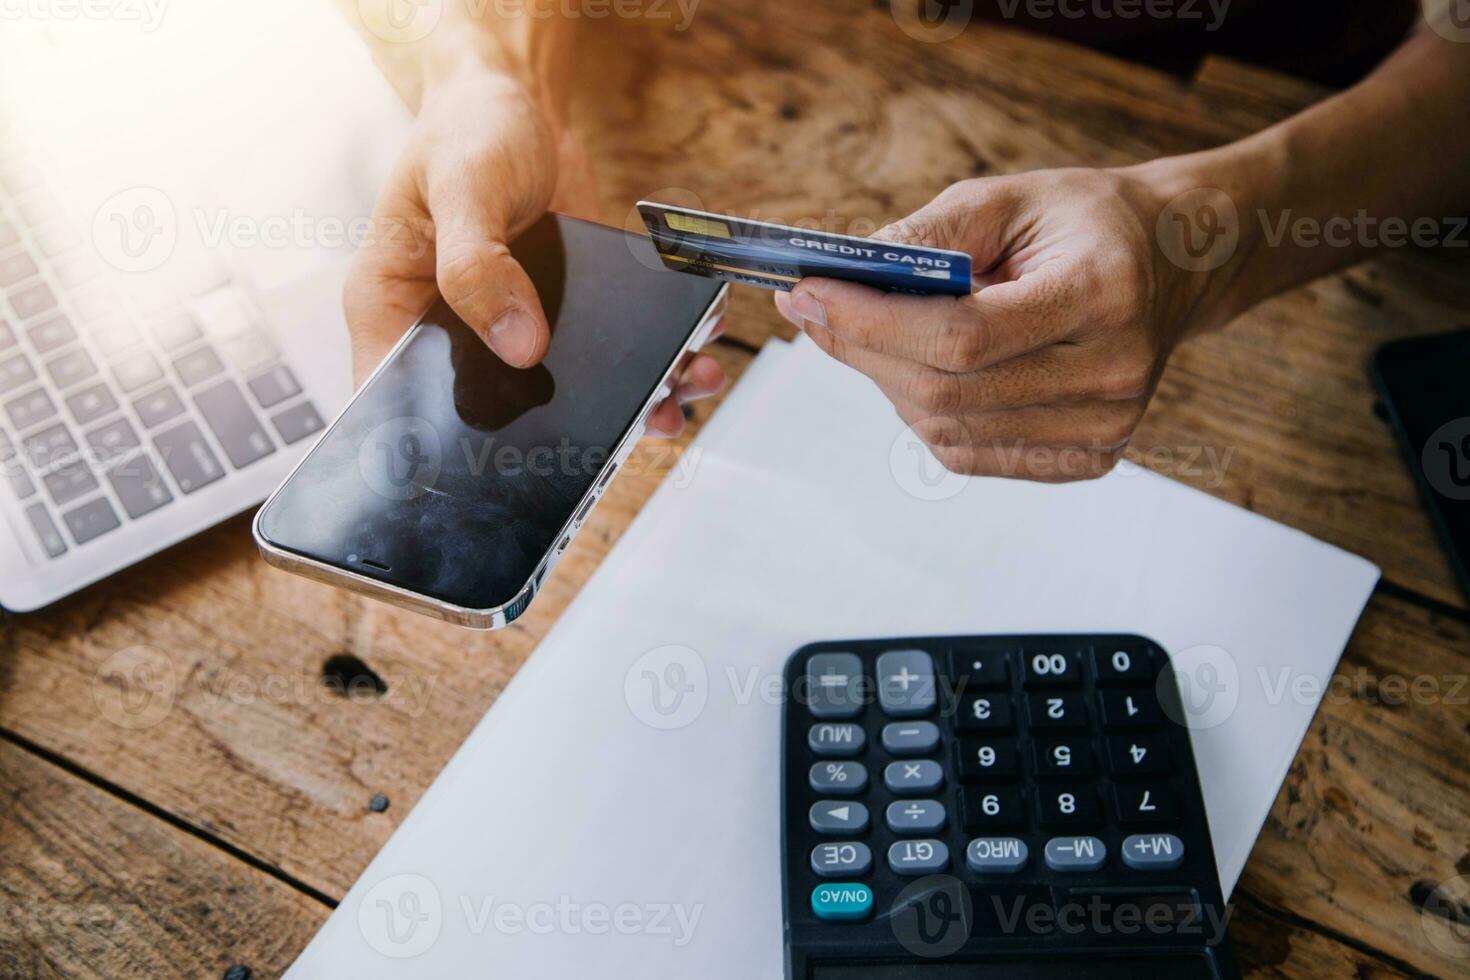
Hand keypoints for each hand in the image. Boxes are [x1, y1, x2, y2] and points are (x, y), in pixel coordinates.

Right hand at [343, 65, 723, 435]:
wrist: (517, 98)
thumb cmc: (466, 130)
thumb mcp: (463, 187)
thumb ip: (478, 265)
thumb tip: (519, 345)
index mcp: (394, 311)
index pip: (395, 405)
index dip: (437, 451)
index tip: (501, 472)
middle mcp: (450, 333)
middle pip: (493, 415)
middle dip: (561, 434)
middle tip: (622, 433)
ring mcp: (508, 330)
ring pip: (559, 396)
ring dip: (626, 402)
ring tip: (676, 398)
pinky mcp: (561, 317)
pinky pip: (602, 357)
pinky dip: (649, 362)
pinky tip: (688, 357)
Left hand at [774, 167, 1235, 481]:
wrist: (1173, 264)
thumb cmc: (1084, 224)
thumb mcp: (1005, 199)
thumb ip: (923, 237)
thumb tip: (836, 279)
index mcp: (1101, 294)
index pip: (963, 335)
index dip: (872, 321)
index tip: (808, 294)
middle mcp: (1112, 373)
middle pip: (946, 390)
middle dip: (862, 350)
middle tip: (815, 310)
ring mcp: (1104, 428)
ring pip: (947, 429)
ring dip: (890, 381)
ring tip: (877, 332)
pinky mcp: (1087, 459)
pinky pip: (970, 452)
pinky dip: (927, 412)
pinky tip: (925, 368)